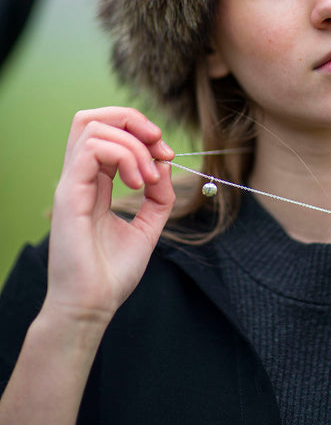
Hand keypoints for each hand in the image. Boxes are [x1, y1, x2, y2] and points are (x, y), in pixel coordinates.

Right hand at [45, 107, 175, 325]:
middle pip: (93, 117)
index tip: (167, 154)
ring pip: (92, 126)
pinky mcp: (69, 194)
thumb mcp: (147, 227)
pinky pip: (92, 148)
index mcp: (94, 182)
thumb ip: (159, 196)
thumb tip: (165, 163)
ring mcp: (72, 183)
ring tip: (147, 177)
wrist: (91, 307)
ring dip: (132, 143)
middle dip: (133, 120)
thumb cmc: (112, 273)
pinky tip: (136, 184)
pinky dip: (123, 155)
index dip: (140, 131)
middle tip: (159, 145)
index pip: (106, 130)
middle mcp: (80, 178)